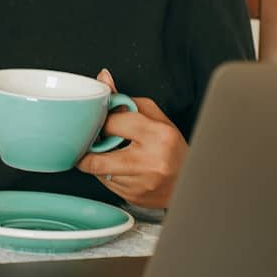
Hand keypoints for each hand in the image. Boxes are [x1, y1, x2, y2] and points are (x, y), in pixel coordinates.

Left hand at [76, 69, 186, 208]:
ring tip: (114, 155)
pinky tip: (122, 169)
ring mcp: (143, 183)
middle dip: (87, 150)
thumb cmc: (171, 146)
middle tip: (90, 143)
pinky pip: (108, 185)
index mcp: (159, 135)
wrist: (189, 180)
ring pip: (100, 173)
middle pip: (96, 159)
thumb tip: (102, 79)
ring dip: (99, 163)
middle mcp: (151, 161)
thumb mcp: (154, 117)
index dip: (101, 122)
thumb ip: (126, 100)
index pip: (112, 124)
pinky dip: (108, 176)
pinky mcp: (135, 197)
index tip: (101, 122)